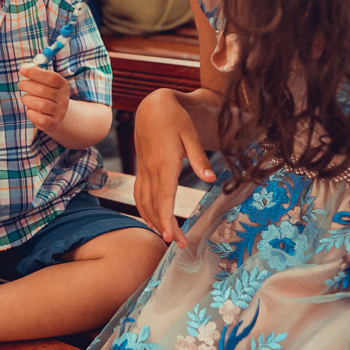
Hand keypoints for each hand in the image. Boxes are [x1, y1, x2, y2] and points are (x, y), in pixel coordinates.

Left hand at [19, 66, 70, 131]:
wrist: (55, 115)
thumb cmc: (45, 94)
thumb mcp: (43, 82)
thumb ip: (35, 72)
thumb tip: (25, 67)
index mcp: (63, 85)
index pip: (51, 77)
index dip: (35, 73)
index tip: (22, 70)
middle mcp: (63, 98)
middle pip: (43, 90)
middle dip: (27, 86)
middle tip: (20, 85)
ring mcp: (60, 112)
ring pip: (41, 105)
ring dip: (27, 100)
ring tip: (25, 98)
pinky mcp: (53, 124)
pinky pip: (40, 119)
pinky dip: (31, 113)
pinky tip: (30, 110)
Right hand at [133, 89, 214, 247]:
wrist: (152, 106)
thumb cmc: (175, 118)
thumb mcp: (190, 134)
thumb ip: (199, 158)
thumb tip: (211, 179)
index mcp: (165, 163)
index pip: (164, 197)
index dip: (166, 219)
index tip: (171, 237)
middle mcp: (151, 169)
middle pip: (154, 205)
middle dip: (165, 227)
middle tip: (179, 244)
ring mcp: (143, 169)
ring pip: (143, 202)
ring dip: (153, 221)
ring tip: (166, 236)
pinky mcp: (141, 168)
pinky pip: (138, 194)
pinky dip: (143, 209)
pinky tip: (151, 218)